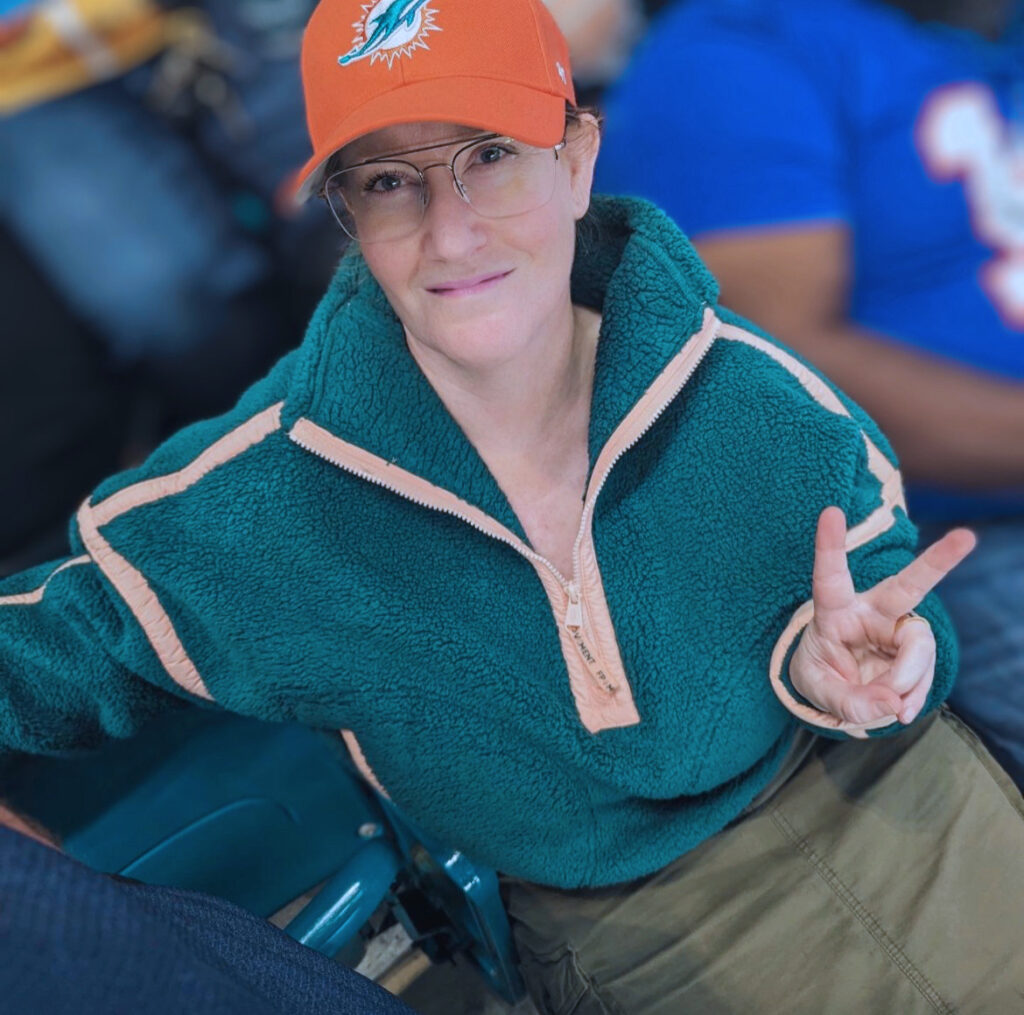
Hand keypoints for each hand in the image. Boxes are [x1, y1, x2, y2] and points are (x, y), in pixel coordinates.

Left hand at [789, 506, 975, 726]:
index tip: (830, 511)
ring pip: (918, 646)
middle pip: (906, 586)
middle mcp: (871, 611)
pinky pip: (925, 672)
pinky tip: (901, 708)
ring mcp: (898, 630)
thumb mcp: (816, 689)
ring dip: (906, 680)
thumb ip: (847, 700)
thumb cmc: (820, 674)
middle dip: (938, 561)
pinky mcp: (915, 650)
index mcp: (834, 609)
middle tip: (967, 537)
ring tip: (890, 705)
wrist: (836, 689)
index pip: (830, 576)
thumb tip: (891, 702)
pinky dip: (914, 696)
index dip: (830, 545)